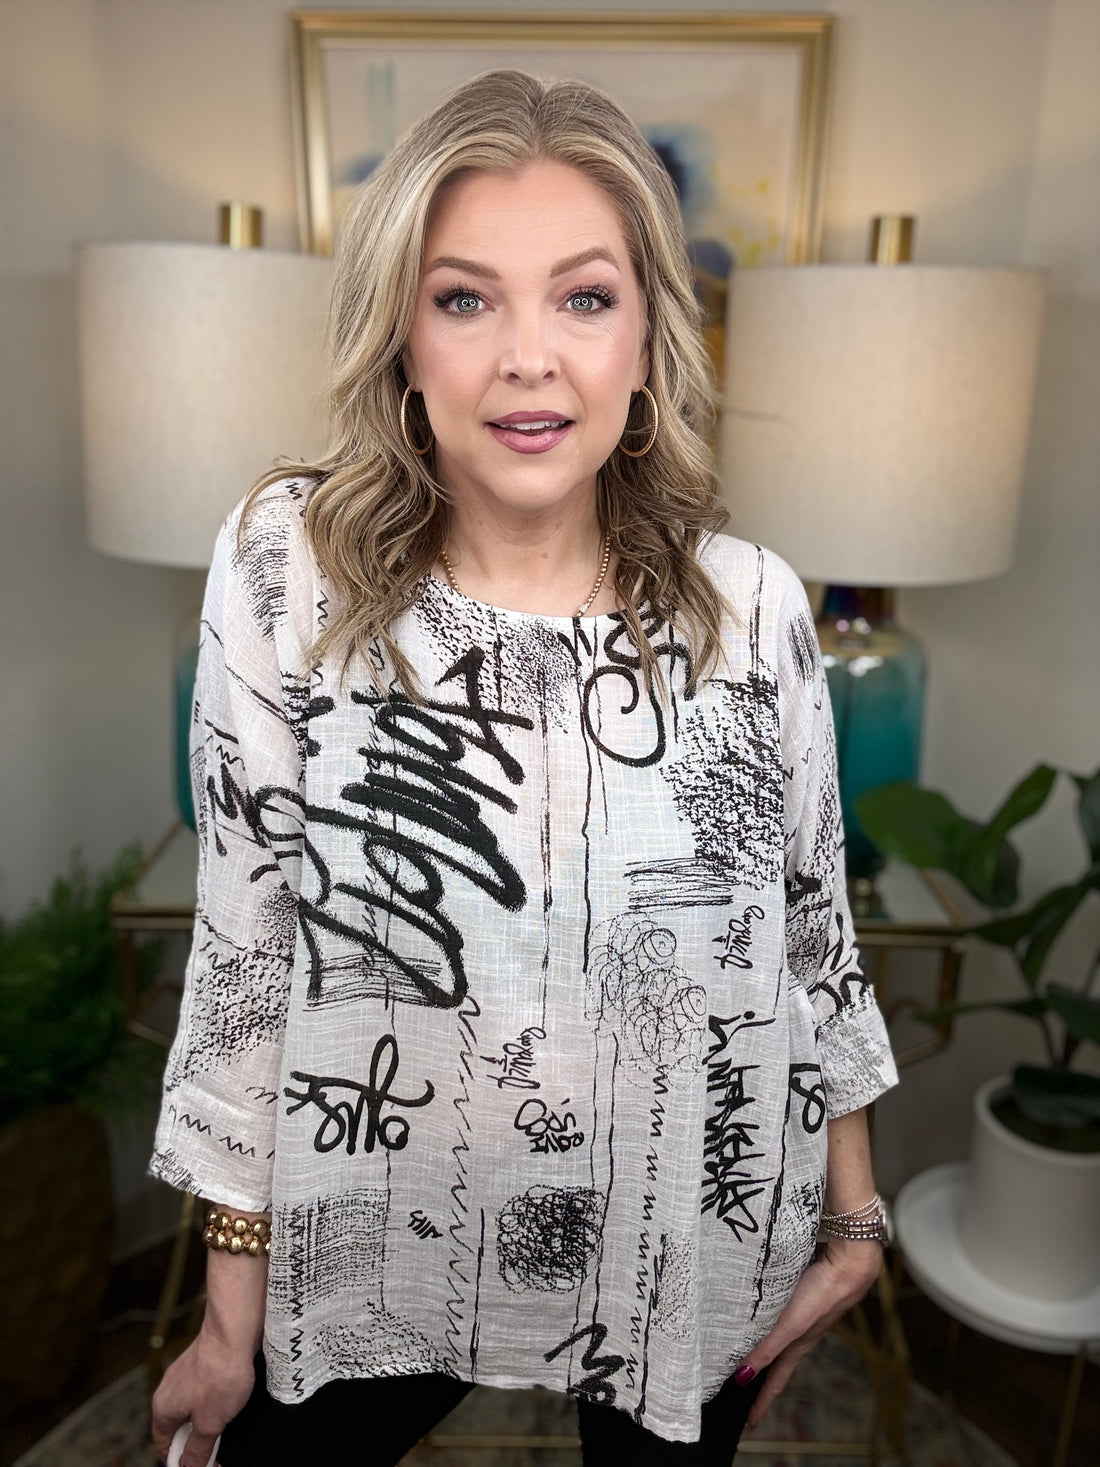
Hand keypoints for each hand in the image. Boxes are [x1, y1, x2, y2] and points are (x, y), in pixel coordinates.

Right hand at [151, 1329, 255, 1466]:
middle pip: (177, 1427)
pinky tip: (230, 1398)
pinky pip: (203, 1390)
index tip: (199, 1464)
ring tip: (225, 1421)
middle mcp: (168, 1390)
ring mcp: (184, 1373)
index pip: (163, 1445)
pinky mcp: (201, 1363)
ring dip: (207, 1420)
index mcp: (162, 1408)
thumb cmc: (220, 1372)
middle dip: (196, 1441)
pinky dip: (214, 1400)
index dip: (180, 1459)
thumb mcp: (210, 1424)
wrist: (234, 1331)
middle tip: (216, 1448)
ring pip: (192, 1408)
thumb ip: (198, 1449)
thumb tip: (190, 1466)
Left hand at [737, 1237, 882, 1427]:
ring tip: (747, 1356)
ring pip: (777, 1341)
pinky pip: (778, 1319)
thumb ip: (766, 1349)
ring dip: (763, 1351)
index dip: (761, 1402)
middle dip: (760, 1380)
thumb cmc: (820, 1297)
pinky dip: (767, 1325)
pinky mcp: (801, 1298)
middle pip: (775, 1364)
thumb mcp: (789, 1327)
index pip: (775, 1382)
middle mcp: (798, 1336)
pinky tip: (760, 1316)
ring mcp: (801, 1318)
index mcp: (795, 1348)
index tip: (749, 1422)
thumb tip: (742, 1376)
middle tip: (743, 1393)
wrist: (847, 1268)